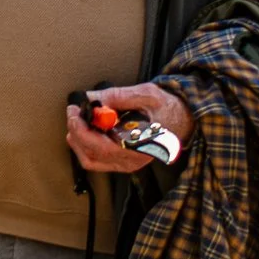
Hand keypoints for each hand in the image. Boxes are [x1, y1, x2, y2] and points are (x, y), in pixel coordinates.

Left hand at [66, 81, 194, 173]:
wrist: (185, 119)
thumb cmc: (168, 108)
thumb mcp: (146, 94)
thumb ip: (117, 96)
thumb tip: (91, 97)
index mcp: (139, 146)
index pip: (101, 146)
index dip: (82, 129)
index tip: (75, 110)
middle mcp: (132, 160)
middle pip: (91, 155)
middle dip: (76, 132)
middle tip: (73, 112)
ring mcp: (127, 164)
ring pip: (90, 160)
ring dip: (78, 140)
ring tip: (77, 120)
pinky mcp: (124, 162)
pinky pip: (97, 161)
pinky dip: (85, 146)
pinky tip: (85, 130)